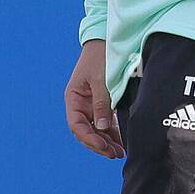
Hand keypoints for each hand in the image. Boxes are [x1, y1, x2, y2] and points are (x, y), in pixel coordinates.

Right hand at [65, 39, 123, 158]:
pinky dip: (112, 132)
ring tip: (119, 152)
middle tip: (114, 153)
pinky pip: (106, 122)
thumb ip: (101, 103)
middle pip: (86, 131)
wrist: (106, 40)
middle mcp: (81, 104)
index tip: (103, 146)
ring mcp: (92, 104)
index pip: (77, 125)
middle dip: (99, 144)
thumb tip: (102, 128)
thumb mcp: (100, 79)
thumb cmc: (100, 56)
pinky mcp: (104, 103)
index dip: (89, 138)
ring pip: (97, 129)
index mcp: (74, 98)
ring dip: (106, 141)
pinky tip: (121, 141)